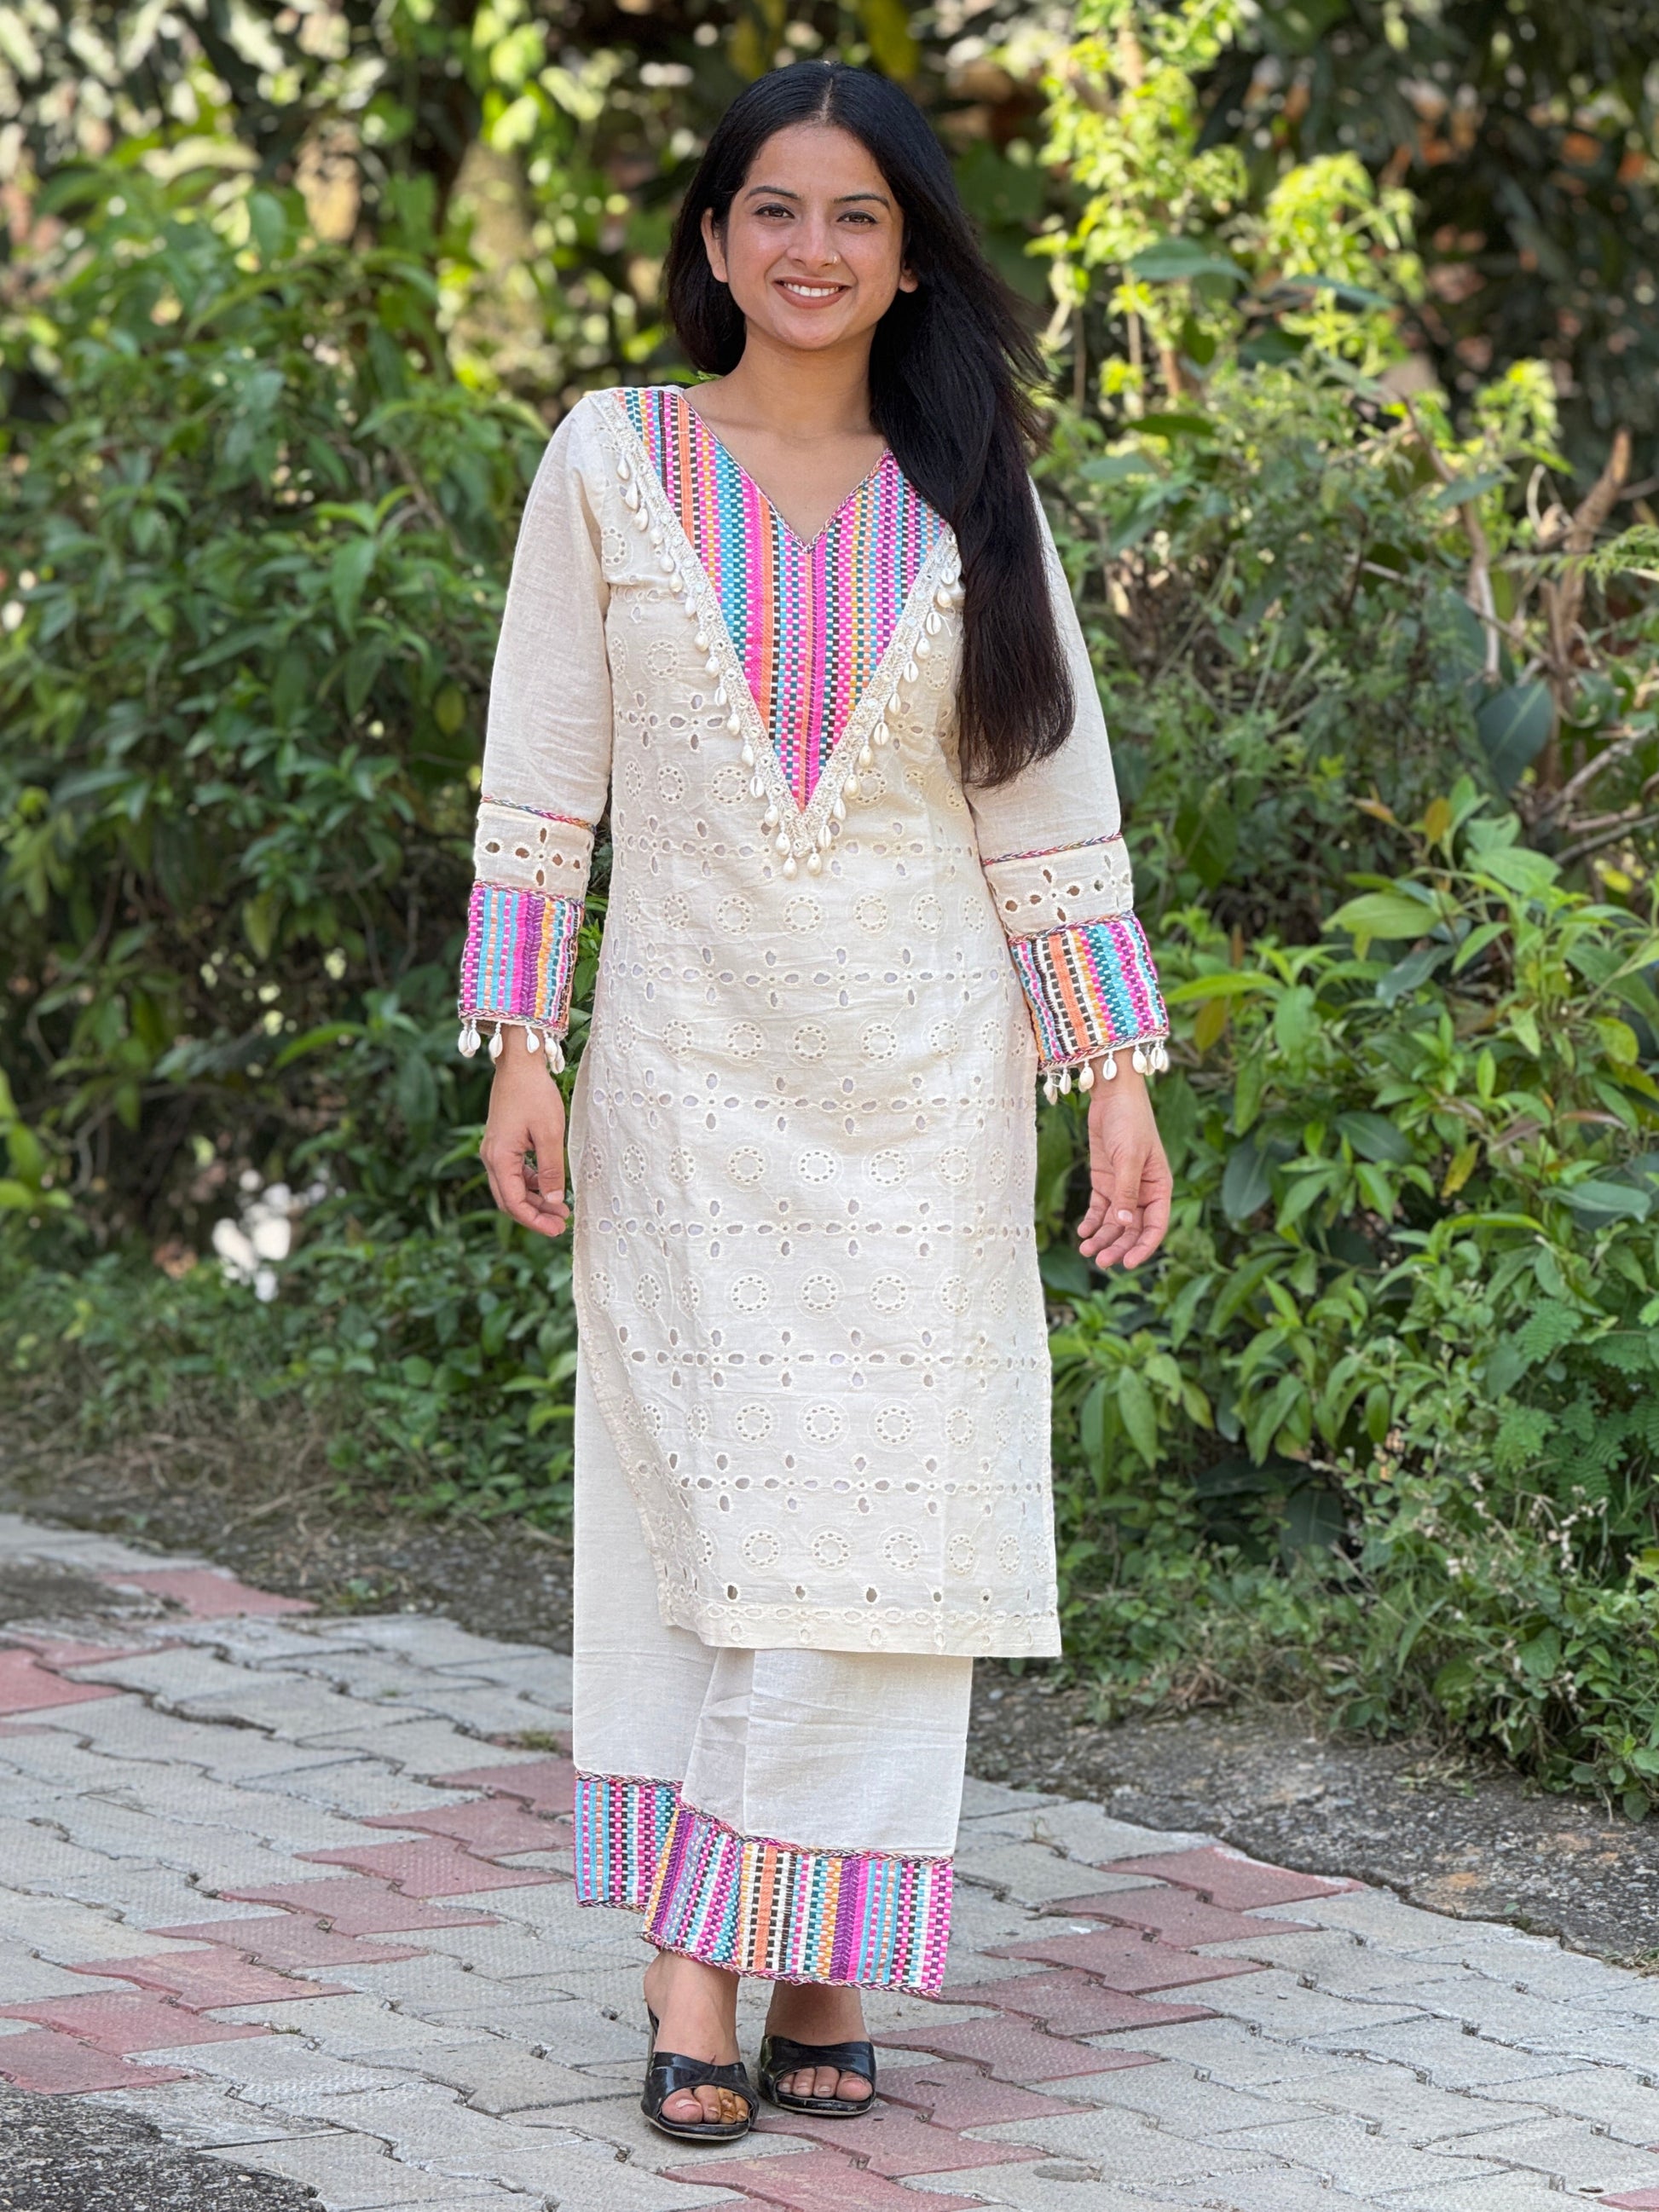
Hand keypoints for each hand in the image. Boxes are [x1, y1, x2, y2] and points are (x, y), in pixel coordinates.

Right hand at [479, 1031, 570, 1238]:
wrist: (519, 1064)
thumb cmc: (534, 1094)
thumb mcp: (550, 1133)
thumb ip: (551, 1169)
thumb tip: (554, 1201)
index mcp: (499, 1158)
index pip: (514, 1203)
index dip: (535, 1221)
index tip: (557, 1229)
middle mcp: (491, 1157)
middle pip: (509, 1200)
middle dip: (534, 1215)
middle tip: (560, 1224)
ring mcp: (495, 1151)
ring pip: (512, 1188)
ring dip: (534, 1201)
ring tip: (560, 1209)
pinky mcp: (502, 1144)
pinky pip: (514, 1173)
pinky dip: (531, 1184)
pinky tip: (549, 1187)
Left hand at [1075, 1057, 1171, 1270]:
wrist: (1112, 1096)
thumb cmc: (1129, 1121)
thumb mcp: (1129, 1157)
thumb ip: (1125, 1192)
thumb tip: (1122, 1224)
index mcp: (1160, 1187)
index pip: (1155, 1226)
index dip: (1143, 1247)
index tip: (1127, 1263)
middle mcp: (1143, 1191)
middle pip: (1132, 1229)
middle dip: (1118, 1246)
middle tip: (1101, 1262)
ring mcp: (1123, 1187)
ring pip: (1114, 1222)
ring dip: (1102, 1238)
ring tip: (1086, 1250)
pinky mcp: (1105, 1181)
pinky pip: (1100, 1209)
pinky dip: (1092, 1222)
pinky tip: (1083, 1233)